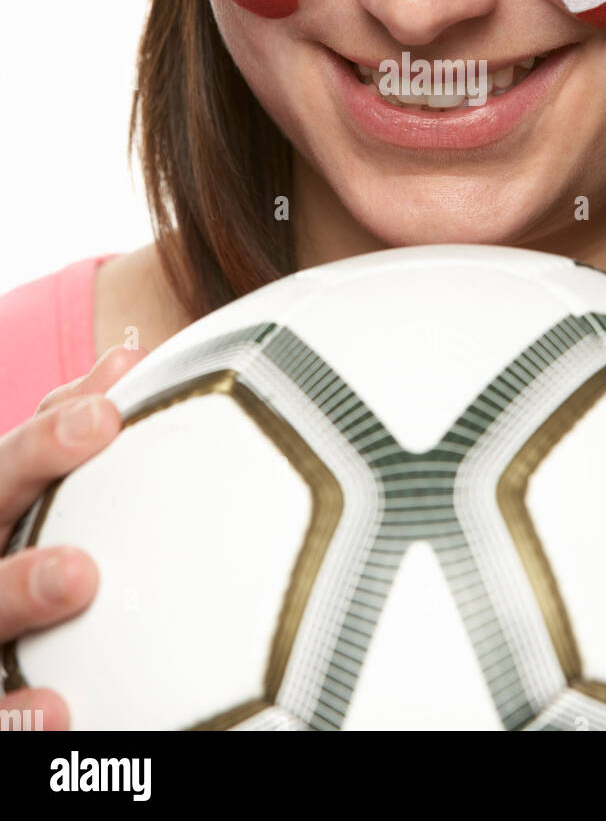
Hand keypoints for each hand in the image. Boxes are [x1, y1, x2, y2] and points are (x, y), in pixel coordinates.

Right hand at [0, 343, 146, 728]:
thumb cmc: (12, 538)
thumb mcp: (26, 483)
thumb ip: (67, 422)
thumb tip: (129, 358)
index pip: (7, 464)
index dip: (48, 437)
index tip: (106, 414)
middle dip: (30, 494)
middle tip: (97, 491)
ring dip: (18, 590)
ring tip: (78, 576)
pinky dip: (18, 713)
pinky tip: (62, 709)